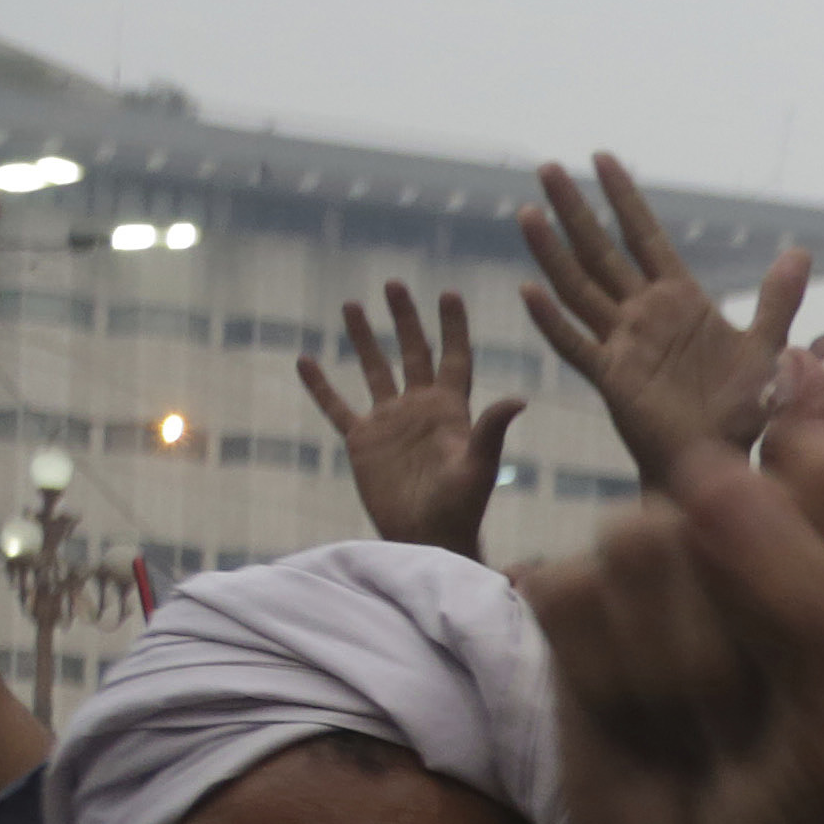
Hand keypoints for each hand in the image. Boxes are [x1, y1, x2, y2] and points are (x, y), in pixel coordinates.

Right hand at [293, 281, 529, 553]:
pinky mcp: (362, 442)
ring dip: (363, 339)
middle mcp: (420, 408)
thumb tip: (518, 399)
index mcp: (452, 409)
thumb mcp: (478, 467)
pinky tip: (305, 359)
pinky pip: (337, 406)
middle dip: (404, 319)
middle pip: (413, 352)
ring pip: (374, 369)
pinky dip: (320, 385)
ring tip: (351, 304)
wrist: (426, 540)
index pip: (454, 357)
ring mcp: (390, 423)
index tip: (448, 293)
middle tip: (393, 284)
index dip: (452, 326)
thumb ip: (491, 431)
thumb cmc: (460, 509)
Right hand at [519, 155, 812, 482]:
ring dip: (552, 252)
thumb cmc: (742, 408)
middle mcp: (644, 314)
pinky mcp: (612, 377)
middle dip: (576, 210)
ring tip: (528, 212)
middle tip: (548, 167)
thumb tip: (799, 251)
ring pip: (579, 288)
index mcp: (679, 300)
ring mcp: (623, 343)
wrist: (724, 459)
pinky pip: (576, 345)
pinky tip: (529, 291)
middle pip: (601, 251)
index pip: (645, 236)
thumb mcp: (767, 347)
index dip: (624, 199)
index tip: (602, 158)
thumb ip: (778, 299)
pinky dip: (552, 320)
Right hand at [526, 415, 823, 823]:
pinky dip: (600, 683)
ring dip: (666, 672)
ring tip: (711, 734)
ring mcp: (687, 564)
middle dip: (732, 645)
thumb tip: (708, 474)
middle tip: (765, 730)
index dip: (815, 579)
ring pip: (637, 541)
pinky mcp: (595, 606)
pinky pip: (566, 591)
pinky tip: (646, 731)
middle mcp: (795, 534)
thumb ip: (799, 601)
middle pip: (725, 502)